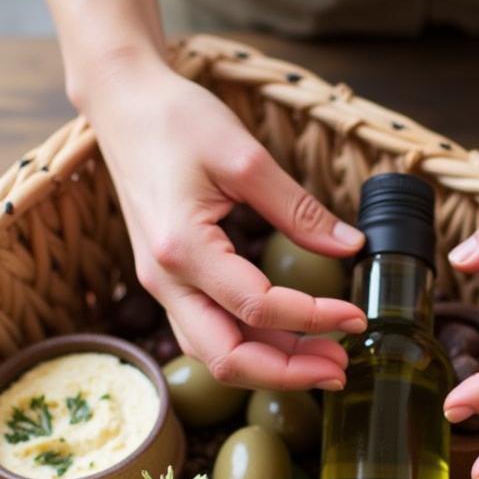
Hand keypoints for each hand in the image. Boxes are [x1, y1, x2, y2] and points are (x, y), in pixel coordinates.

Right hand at [85, 61, 365, 389]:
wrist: (122, 106)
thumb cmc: (176, 120)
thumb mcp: (246, 157)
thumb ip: (299, 209)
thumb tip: (350, 246)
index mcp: (183, 248)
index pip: (258, 306)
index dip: (314, 319)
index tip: (356, 316)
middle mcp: (165, 279)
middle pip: (227, 358)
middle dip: (288, 372)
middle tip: (341, 367)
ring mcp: (163, 285)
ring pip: (216, 354)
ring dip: (271, 365)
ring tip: (324, 358)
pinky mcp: (170, 282)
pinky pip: (209, 332)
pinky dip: (252, 345)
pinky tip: (290, 340)